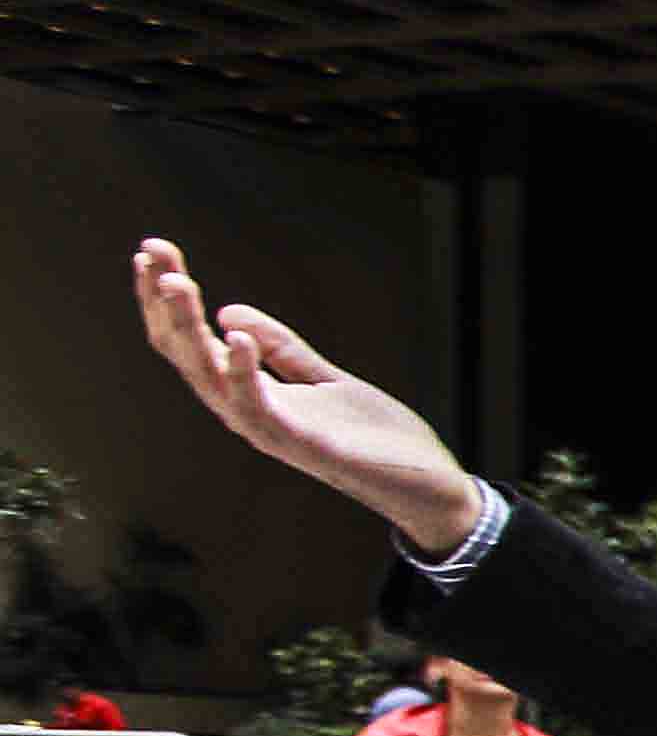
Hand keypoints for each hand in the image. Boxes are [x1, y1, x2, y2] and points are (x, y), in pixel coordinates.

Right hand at [132, 239, 480, 552]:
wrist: (427, 484)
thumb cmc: (374, 437)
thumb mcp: (324, 380)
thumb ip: (282, 349)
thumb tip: (228, 313)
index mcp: (249, 393)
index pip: (191, 342)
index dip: (168, 298)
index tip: (153, 251)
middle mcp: (247, 412)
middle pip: (187, 354)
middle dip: (164, 303)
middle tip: (151, 254)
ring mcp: (271, 431)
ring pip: (210, 378)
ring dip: (189, 330)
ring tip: (177, 284)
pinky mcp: (304, 445)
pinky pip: (258, 410)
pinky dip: (243, 374)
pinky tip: (235, 337)